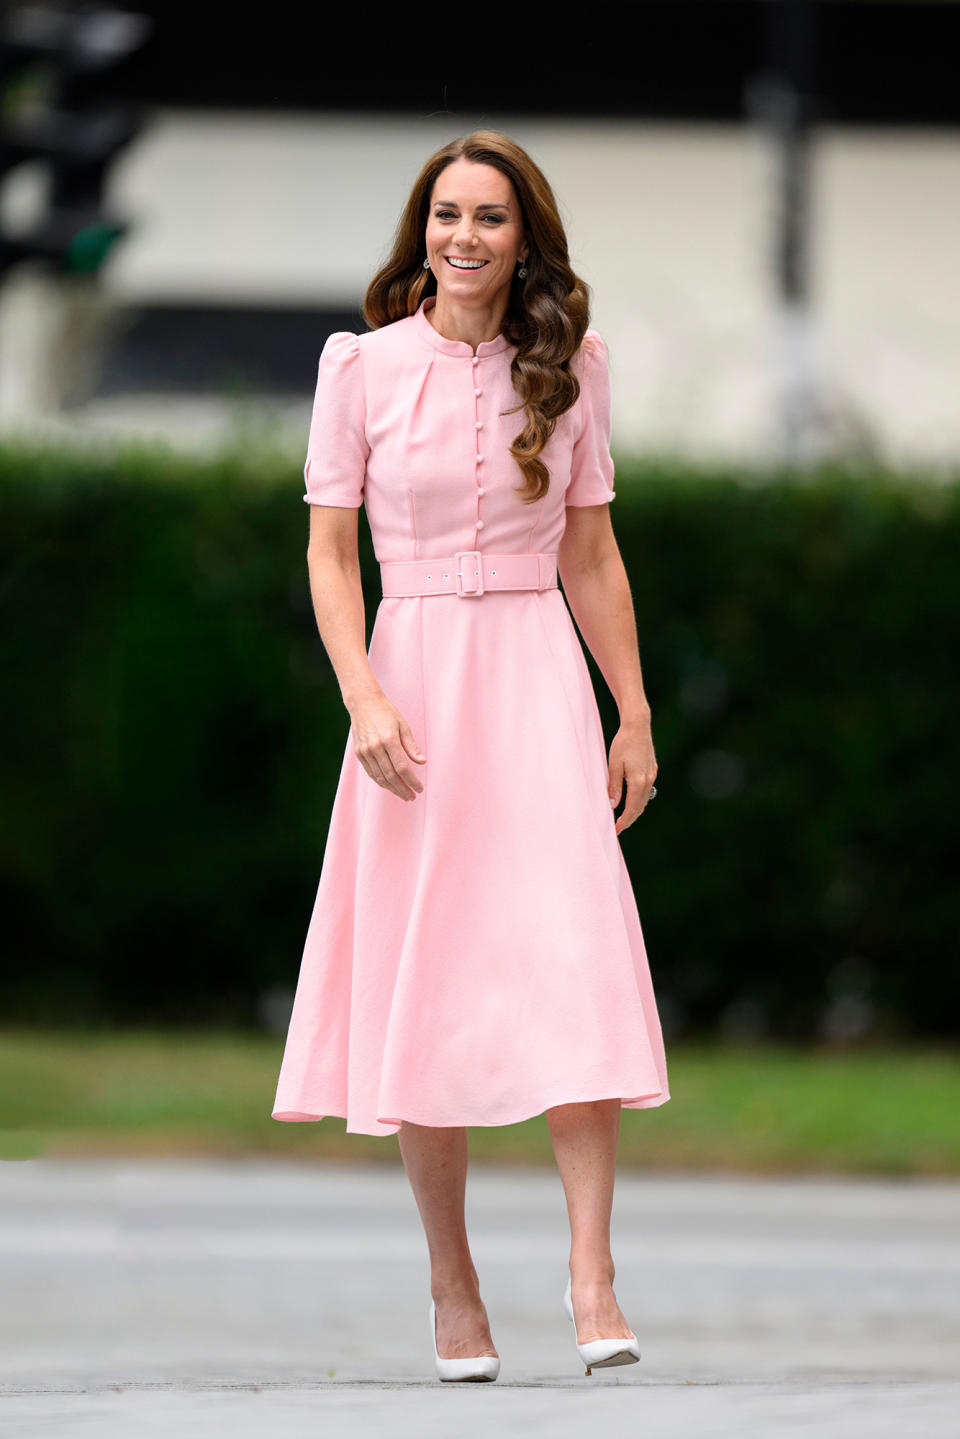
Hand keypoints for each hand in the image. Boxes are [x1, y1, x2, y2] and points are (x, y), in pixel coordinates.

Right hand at [347, 692, 425, 800]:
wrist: (363, 703)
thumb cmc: (386, 712)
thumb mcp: (403, 725)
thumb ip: (411, 746)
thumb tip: (422, 762)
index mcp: (389, 739)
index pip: (402, 767)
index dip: (412, 781)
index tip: (419, 788)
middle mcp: (375, 747)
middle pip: (391, 776)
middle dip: (403, 789)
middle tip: (412, 797)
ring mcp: (365, 751)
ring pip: (379, 777)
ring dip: (392, 789)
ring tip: (403, 795)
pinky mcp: (359, 753)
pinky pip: (371, 772)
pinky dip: (381, 782)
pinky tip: (390, 786)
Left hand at [607, 716, 656, 834]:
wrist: (637, 726)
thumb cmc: (623, 744)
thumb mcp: (613, 765)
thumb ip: (614, 786)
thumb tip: (613, 806)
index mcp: (638, 781)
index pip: (631, 808)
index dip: (624, 821)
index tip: (616, 830)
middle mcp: (648, 780)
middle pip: (640, 807)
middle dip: (629, 819)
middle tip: (618, 828)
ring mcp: (652, 775)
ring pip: (644, 799)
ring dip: (635, 810)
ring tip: (623, 818)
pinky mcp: (652, 770)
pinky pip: (646, 791)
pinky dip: (639, 800)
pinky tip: (631, 801)